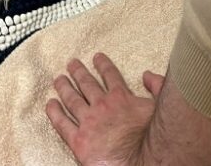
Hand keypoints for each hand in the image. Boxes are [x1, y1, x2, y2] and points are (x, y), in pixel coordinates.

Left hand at [46, 53, 163, 165]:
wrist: (140, 160)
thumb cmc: (153, 136)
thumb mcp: (160, 106)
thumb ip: (157, 86)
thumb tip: (148, 74)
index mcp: (120, 97)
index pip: (109, 75)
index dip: (103, 65)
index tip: (96, 56)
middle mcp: (102, 105)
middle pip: (86, 84)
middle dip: (78, 72)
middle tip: (71, 63)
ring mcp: (88, 122)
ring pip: (72, 100)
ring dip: (64, 88)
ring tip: (58, 79)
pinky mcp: (79, 141)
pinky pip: (62, 124)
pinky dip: (55, 113)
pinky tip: (50, 104)